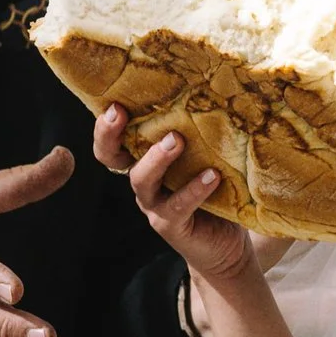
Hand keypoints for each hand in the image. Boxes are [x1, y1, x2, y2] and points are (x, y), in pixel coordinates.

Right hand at [95, 104, 253, 285]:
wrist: (229, 245)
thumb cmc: (219, 194)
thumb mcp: (208, 159)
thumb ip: (204, 136)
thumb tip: (223, 91)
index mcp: (145, 162)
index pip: (114, 141)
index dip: (105, 125)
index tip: (114, 103)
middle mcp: (143, 182)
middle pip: (112, 158)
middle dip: (110, 135)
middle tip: (122, 113)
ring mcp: (154, 206)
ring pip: (141, 180)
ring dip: (156, 158)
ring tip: (176, 140)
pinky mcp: (171, 225)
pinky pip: (177, 206)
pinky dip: (194, 189)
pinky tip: (212, 176)